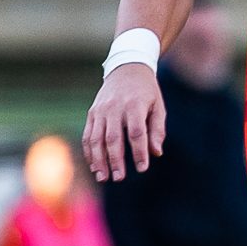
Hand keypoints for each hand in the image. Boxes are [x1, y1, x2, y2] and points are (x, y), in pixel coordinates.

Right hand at [83, 63, 164, 180]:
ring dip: (98, 160)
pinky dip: (89, 152)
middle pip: (113, 138)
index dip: (139, 151)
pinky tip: (94, 166)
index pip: (136, 132)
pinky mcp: (92, 113)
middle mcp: (115, 108)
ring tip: (103, 177)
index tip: (142, 168)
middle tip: (119, 178)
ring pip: (96, 138)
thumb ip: (157, 130)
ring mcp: (101, 110)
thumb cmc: (146, 92)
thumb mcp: (158, 106)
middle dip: (115, 160)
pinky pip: (88, 135)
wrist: (126, 68)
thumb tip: (155, 153)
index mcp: (135, 105)